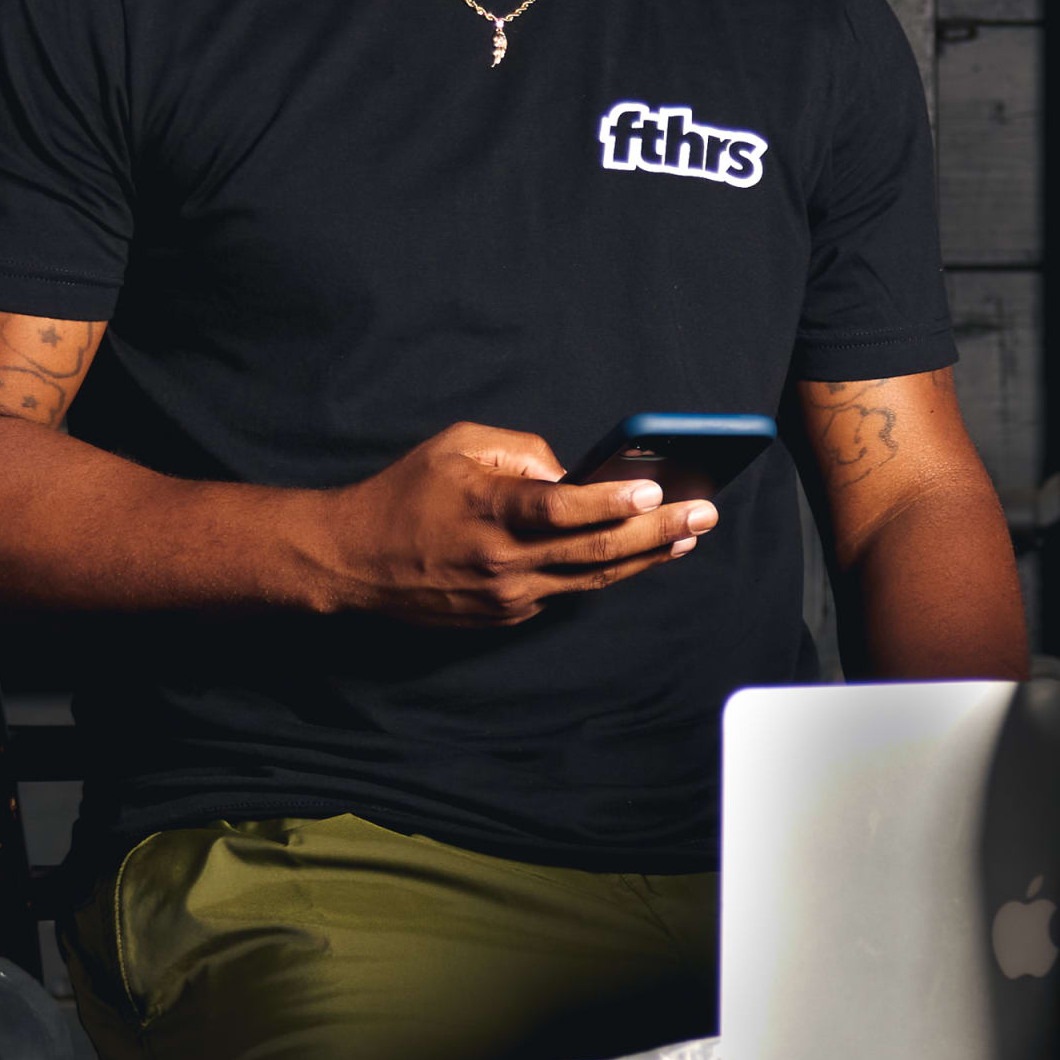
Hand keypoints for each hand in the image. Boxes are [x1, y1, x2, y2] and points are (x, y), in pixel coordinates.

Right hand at [304, 422, 716, 625]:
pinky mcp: (507, 616)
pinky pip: (566, 590)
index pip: (564, 507)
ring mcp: (508, 596)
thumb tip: (571, 473)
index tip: (657, 488)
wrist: (355, 563)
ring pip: (592, 579)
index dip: (614, 500)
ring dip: (645, 558)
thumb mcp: (456, 444)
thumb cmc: (404, 494)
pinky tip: (637, 556)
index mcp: (490, 511)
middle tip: (703, 515)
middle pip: (596, 550)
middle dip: (658, 531)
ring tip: (686, 538)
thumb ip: (520, 450)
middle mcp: (503, 561)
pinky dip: (603, 572)